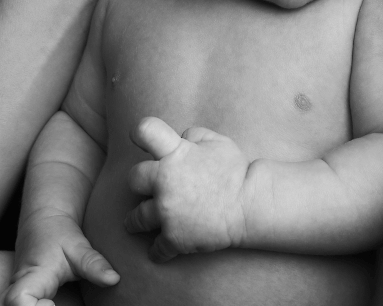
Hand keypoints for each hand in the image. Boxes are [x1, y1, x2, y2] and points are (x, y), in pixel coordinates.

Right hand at [0, 215, 118, 305]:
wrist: (43, 221)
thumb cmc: (59, 234)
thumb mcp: (79, 247)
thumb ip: (94, 264)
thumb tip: (114, 279)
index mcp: (32, 276)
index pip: (17, 299)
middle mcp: (16, 288)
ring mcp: (12, 293)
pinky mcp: (15, 297)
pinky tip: (48, 305)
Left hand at [125, 117, 250, 263]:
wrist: (249, 204)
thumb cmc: (235, 171)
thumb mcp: (217, 141)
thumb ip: (193, 136)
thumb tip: (179, 138)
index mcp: (176, 153)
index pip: (146, 131)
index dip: (140, 132)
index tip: (139, 138)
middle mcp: (165, 180)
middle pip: (133, 178)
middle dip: (140, 181)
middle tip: (145, 187)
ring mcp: (166, 211)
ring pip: (136, 218)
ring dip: (136, 220)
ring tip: (134, 223)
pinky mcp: (173, 238)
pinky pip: (156, 248)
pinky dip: (159, 250)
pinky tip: (160, 250)